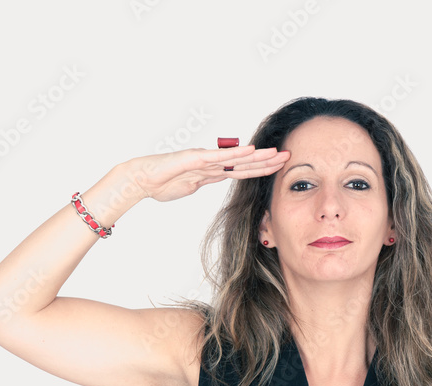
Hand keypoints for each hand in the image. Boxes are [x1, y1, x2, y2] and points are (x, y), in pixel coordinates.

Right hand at [124, 145, 290, 202]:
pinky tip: (251, 151)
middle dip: (268, 160)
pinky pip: (219, 157)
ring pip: (237, 158)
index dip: (262, 170)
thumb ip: (201, 185)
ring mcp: (204, 160)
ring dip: (258, 156)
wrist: (141, 179)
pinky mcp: (195, 159)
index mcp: (212, 172)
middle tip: (290, 156)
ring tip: (277, 153)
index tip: (280, 168)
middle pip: (245, 163)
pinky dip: (236, 154)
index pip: (242, 171)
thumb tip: (208, 184)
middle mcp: (212, 163)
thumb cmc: (161, 184)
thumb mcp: (188, 188)